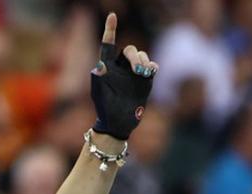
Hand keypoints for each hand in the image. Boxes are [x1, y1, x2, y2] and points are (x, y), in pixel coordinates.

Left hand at [90, 13, 156, 140]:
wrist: (118, 121)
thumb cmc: (105, 108)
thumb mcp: (99, 94)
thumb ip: (99, 80)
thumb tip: (99, 67)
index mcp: (107, 67)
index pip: (108, 45)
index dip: (110, 30)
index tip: (112, 15)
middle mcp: (121, 66)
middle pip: (130, 50)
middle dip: (135, 57)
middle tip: (138, 71)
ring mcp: (133, 72)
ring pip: (142, 56)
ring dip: (144, 62)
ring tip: (143, 74)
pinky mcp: (145, 79)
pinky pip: (152, 65)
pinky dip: (152, 66)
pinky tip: (150, 72)